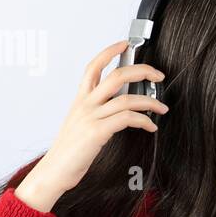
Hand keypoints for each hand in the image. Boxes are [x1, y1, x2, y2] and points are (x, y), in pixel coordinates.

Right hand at [15, 40, 170, 212]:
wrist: (54, 172)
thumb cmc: (69, 152)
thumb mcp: (80, 125)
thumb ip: (96, 113)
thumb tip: (118, 109)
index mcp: (80, 100)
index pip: (93, 67)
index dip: (109, 52)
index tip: (124, 44)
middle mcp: (85, 104)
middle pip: (116, 76)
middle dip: (141, 70)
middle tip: (158, 75)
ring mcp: (91, 117)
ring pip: (127, 98)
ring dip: (150, 101)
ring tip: (162, 107)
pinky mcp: (97, 132)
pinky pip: (127, 118)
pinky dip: (144, 120)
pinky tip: (151, 127)